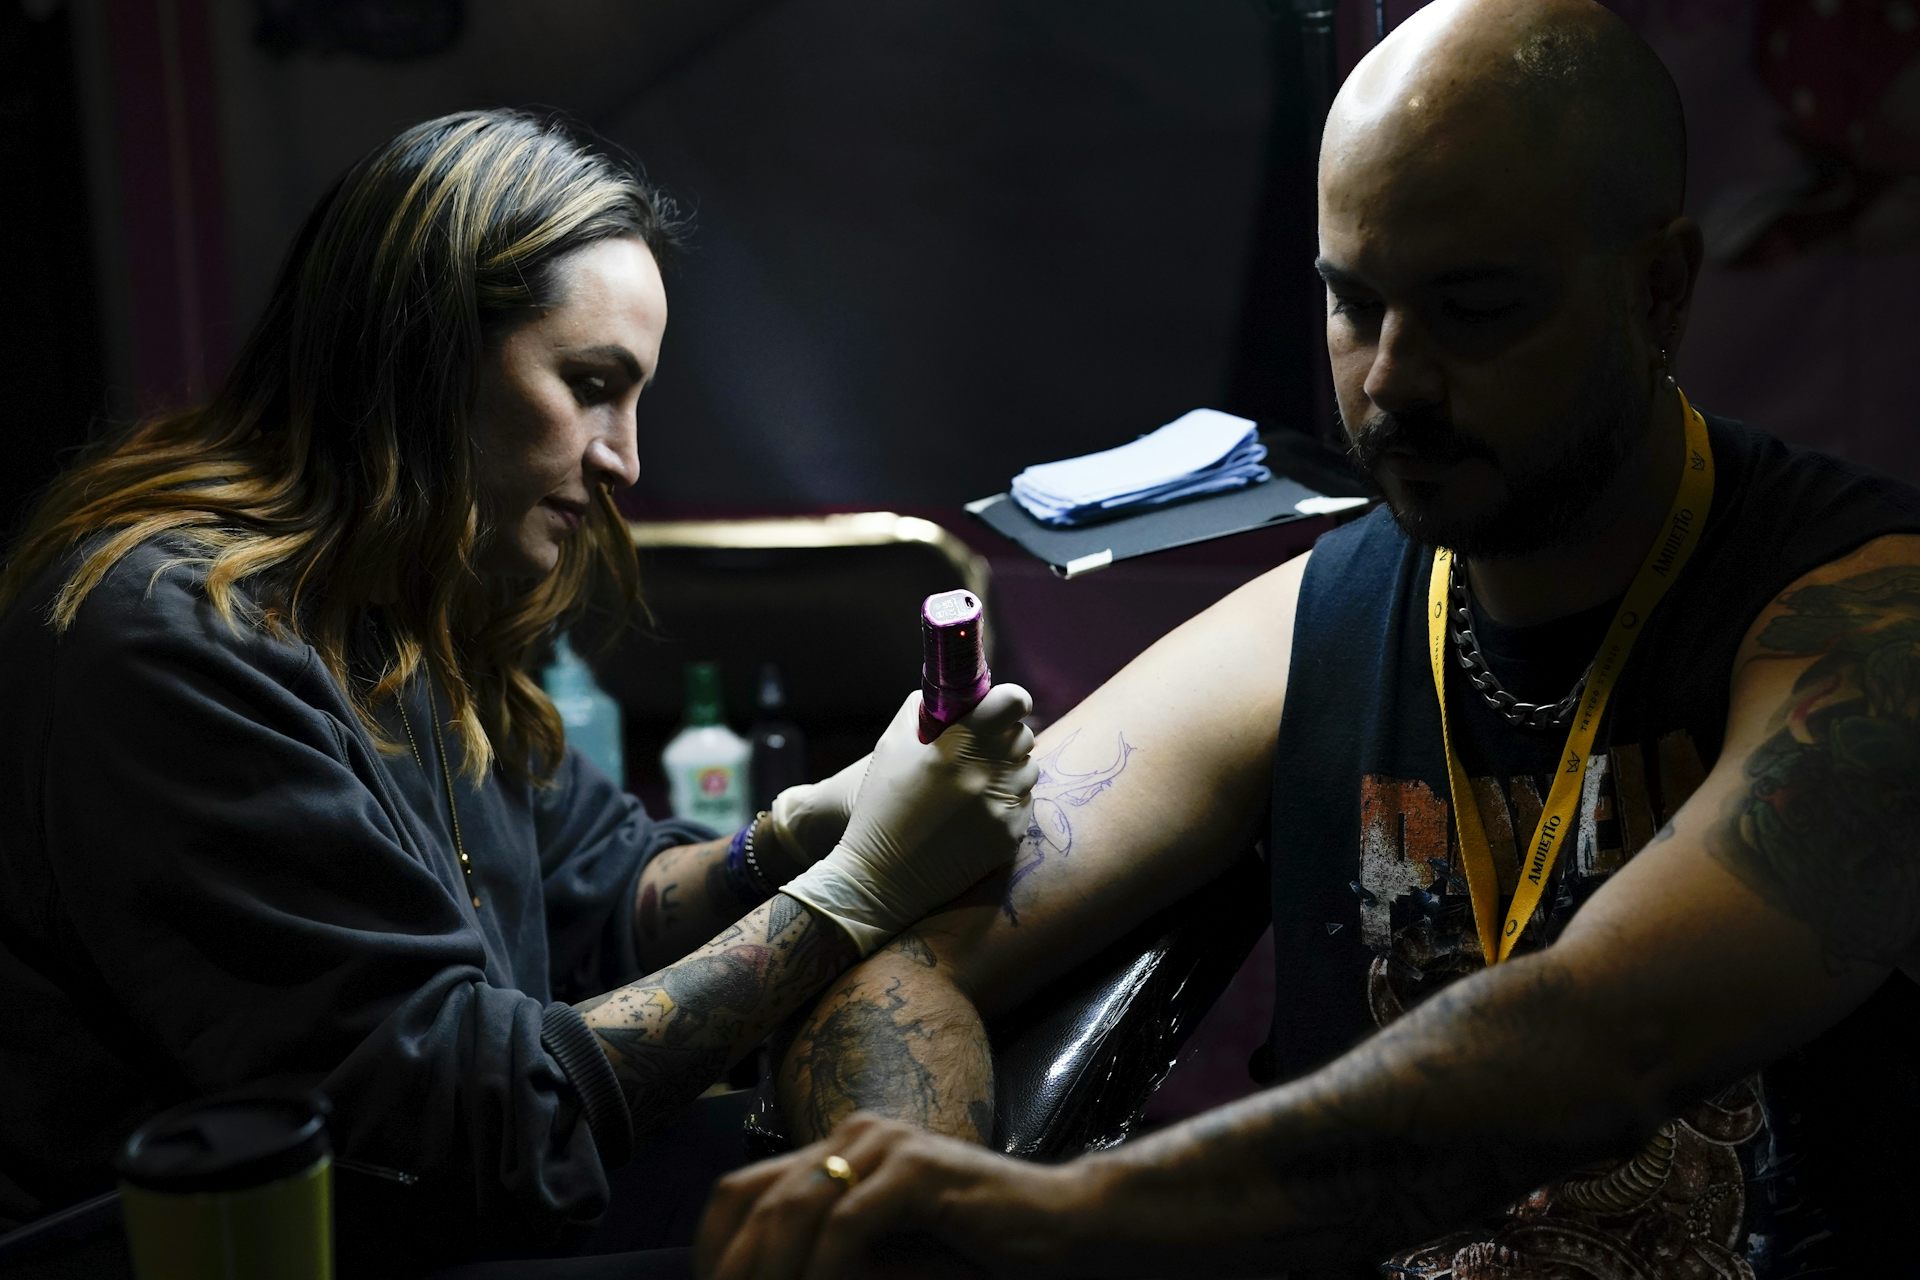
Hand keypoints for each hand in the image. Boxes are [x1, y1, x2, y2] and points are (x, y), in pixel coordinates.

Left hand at [695, 1113, 1071, 1279]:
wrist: (1065, 1230)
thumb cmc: (975, 1252)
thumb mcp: (885, 1258)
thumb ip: (831, 1260)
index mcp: (841, 1149)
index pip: (742, 1190)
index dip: (714, 1249)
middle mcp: (856, 1135)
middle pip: (757, 1198)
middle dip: (735, 1267)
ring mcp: (887, 1145)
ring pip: (795, 1209)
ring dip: (773, 1273)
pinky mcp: (919, 1169)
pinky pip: (848, 1223)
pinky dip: (825, 1271)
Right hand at [781, 686, 1035, 954]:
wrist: (881, 877)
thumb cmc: (881, 805)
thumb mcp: (891, 744)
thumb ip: (925, 709)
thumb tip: (955, 696)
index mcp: (958, 745)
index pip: (1013, 702)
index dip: (1010, 700)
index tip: (1002, 707)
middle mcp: (986, 773)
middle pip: (1024, 735)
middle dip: (1005, 736)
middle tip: (980, 749)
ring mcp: (1002, 807)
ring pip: (1028, 771)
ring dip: (1008, 770)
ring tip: (973, 785)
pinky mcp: (1010, 837)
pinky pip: (1024, 804)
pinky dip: (1005, 803)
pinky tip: (975, 814)